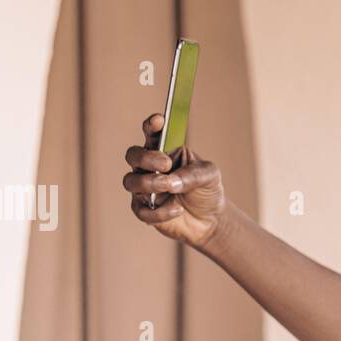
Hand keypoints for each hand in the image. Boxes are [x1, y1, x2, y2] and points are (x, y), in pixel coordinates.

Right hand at [123, 113, 227, 248]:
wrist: (210, 219)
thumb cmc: (206, 189)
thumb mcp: (209, 175)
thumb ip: (193, 174)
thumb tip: (172, 181)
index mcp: (165, 150)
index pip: (152, 133)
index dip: (151, 125)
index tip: (159, 121)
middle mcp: (149, 167)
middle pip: (133, 156)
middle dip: (146, 158)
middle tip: (166, 164)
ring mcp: (144, 188)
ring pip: (130, 181)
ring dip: (148, 183)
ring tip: (168, 186)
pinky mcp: (144, 210)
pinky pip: (141, 210)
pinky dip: (159, 211)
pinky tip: (178, 209)